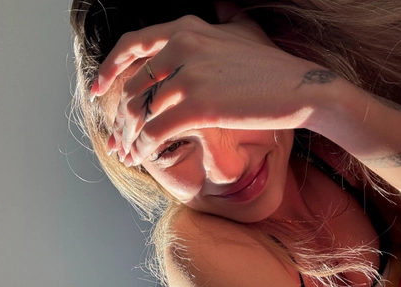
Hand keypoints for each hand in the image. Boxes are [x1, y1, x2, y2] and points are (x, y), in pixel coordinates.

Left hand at [94, 13, 332, 165]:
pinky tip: (145, 157)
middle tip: (117, 141)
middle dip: (119, 119)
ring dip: (129, 138)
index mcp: (187, 28)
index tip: (97, 88)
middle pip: (133, 86)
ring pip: (140, 111)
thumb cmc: (272, 68)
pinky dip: (144, 147)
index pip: (132, 44)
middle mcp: (182, 44)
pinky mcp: (197, 105)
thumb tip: (221, 2)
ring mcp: (189, 74)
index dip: (109, 68)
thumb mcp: (245, 31)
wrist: (303, 89)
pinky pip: (155, 131)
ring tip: (129, 154)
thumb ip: (225, 17)